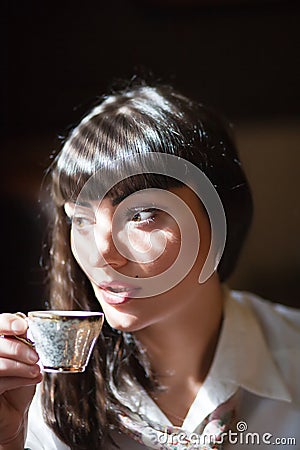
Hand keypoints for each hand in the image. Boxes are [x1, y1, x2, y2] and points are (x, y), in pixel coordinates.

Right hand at [0, 313, 41, 445]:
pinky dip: (19, 380)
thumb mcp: (26, 357)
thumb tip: (31, 326)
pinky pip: (0, 381)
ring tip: (36, 371)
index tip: (23, 328)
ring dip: (21, 367)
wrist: (15, 412)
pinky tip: (33, 379)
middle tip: (35, 357)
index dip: (8, 323)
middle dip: (18, 349)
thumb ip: (25, 341)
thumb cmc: (20, 382)